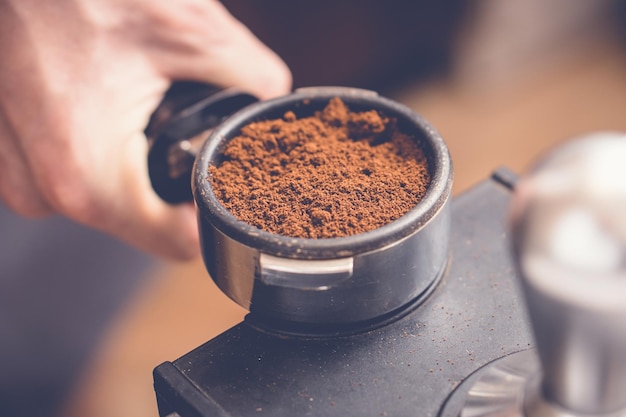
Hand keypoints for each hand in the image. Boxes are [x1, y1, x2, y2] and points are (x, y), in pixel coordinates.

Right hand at [0, 0, 290, 258]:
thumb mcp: (191, 28)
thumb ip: (252, 75)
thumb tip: (273, 102)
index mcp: (88, 174)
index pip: (178, 243)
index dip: (215, 220)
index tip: (227, 188)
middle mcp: (45, 189)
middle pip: (145, 224)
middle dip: (176, 184)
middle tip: (190, 132)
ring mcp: (18, 174)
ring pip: (108, 201)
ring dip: (135, 168)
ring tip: (143, 112)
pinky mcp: (6, 154)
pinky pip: (69, 176)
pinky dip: (98, 153)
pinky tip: (110, 110)